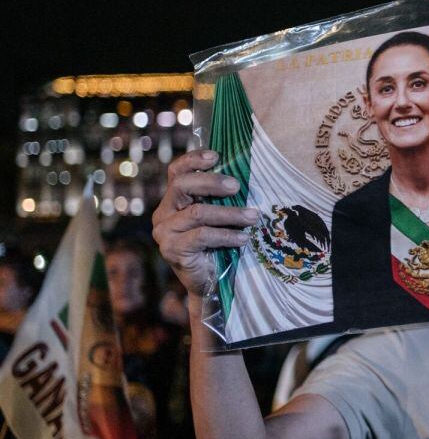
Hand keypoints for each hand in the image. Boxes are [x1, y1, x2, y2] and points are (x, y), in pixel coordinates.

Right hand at [151, 150, 257, 295]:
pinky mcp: (172, 250)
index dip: (193, 160)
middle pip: (182, 185)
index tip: (217, 156)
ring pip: (198, 213)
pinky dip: (227, 235)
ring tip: (253, 216)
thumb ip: (222, 198)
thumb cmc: (218, 244)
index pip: (176, 172)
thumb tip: (246, 175)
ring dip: (230, 213)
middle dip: (212, 182)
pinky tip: (243, 238)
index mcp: (173, 201)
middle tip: (238, 186)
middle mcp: (163, 214)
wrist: (210, 282)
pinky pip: (202, 235)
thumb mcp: (219, 216)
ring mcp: (165, 232)